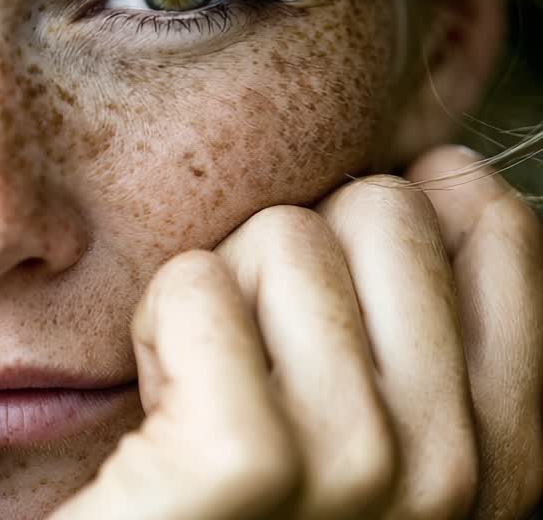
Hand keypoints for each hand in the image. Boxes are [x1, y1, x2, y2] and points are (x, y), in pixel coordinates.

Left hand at [51, 145, 541, 518]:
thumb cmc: (240, 514)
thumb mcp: (375, 441)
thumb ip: (428, 330)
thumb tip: (441, 173)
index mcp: (497, 456)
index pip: (501, 231)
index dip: (404, 217)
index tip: (328, 286)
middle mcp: (451, 466)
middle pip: (381, 209)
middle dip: (294, 260)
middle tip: (254, 358)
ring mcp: (359, 464)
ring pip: (284, 234)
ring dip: (218, 297)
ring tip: (204, 390)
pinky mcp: (244, 457)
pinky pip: (196, 283)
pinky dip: (159, 327)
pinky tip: (159, 404)